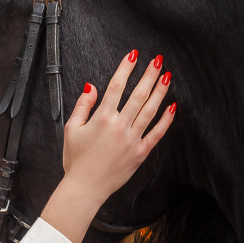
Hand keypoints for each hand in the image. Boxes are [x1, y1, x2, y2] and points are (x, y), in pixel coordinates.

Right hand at [41, 51, 174, 242]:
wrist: (85, 187)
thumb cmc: (76, 160)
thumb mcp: (71, 129)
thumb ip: (82, 106)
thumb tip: (92, 87)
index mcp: (102, 118)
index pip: (117, 86)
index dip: (126, 68)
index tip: (134, 55)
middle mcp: (119, 126)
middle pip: (138, 95)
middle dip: (149, 75)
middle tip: (157, 60)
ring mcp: (132, 139)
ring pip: (150, 111)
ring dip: (159, 92)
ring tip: (166, 76)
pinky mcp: (140, 153)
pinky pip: (156, 134)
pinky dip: (165, 120)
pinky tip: (172, 107)